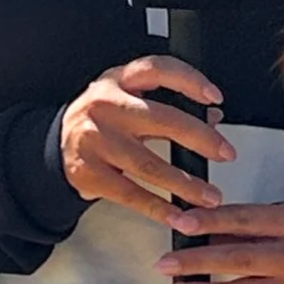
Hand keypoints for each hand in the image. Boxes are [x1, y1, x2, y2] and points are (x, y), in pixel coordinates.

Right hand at [59, 55, 235, 224]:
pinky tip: (177, 214)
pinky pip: (129, 193)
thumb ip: (171, 108)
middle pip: (161, 119)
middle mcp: (105, 105)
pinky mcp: (88, 172)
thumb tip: (213, 118)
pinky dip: (158, 207)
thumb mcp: (131, 102)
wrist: (58, 146)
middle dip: (201, 139)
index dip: (189, 81)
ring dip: (185, 183)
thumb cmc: (103, 121)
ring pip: (148, 163)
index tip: (214, 98)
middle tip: (226, 153)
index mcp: (119, 80)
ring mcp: (94, 139)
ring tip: (209, 196)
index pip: (158, 70)